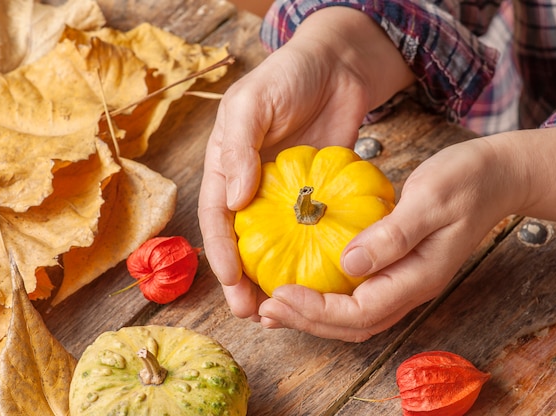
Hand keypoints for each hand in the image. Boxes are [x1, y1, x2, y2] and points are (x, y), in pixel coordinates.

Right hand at [198, 7, 411, 319]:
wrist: (338, 68)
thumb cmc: (286, 77)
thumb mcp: (250, 104)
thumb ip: (238, 148)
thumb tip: (235, 200)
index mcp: (227, 167)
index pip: (217, 218)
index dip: (221, 253)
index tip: (233, 282)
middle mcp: (251, 187)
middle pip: (241, 242)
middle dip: (242, 281)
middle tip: (251, 313)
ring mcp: (284, 196)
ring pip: (274, 246)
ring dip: (272, 280)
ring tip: (279, 311)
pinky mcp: (315, 197)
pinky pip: (309, 233)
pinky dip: (308, 258)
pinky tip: (316, 281)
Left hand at [257, 125, 555, 340]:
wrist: (494, 177)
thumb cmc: (466, 181)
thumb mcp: (431, 199)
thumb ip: (393, 234)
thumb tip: (349, 263)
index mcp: (418, 277)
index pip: (361, 311)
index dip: (317, 310)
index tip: (279, 294)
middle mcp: (409, 288)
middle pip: (352, 324)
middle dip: (306, 321)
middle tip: (265, 309)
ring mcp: (403, 281)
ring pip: (352, 316)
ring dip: (312, 316)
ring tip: (273, 307)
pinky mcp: (395, 269)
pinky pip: (355, 296)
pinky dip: (324, 298)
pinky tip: (301, 286)